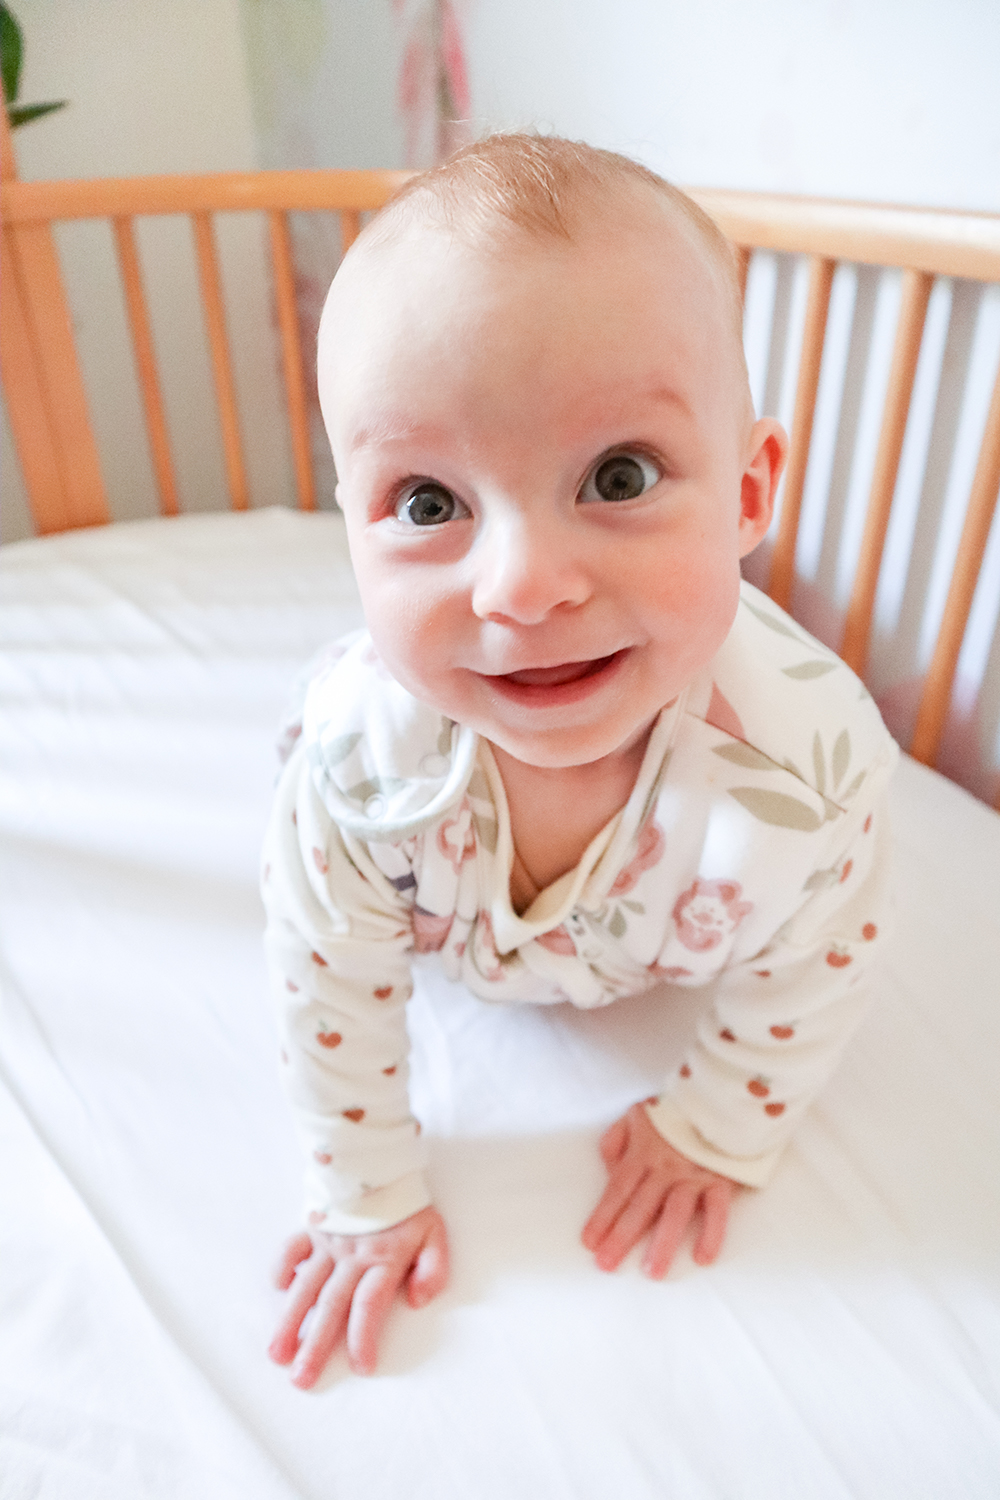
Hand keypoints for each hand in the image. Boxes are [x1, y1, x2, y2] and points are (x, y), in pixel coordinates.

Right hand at [268, 1205, 448, 1384]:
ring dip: (290, 1320)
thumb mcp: (434, 1234)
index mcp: (383, 1259)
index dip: (364, 1336)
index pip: (370, 1304)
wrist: (383, 1163)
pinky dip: (282, 1267)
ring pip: (306, 1286)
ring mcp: (329, 1242)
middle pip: (332, 1304)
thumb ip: (433, 1269)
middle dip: (316, 1344)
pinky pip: (292, 1248)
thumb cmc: (409, 1207)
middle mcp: (352, 1255)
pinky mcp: (314, 1227)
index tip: (362, 1367)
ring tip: (277, 1353)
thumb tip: (418, 1302)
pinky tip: (278, 1290)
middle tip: (301, 1379)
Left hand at [582, 1102, 737, 1277]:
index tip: (589, 1242)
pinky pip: (718, 1211)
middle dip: (622, 1236)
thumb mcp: (636, 1114)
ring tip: (652, 1271)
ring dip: (663, 1243)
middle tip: (607, 1264)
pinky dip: (712, 1233)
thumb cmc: (675, 1111)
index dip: (603, 1216)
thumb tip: (608, 1169)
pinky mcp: (722, 1179)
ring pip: (676, 1212)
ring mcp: (695, 1175)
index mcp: (643, 1151)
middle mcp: (666, 1167)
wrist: (721, 1098)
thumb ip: (616, 1139)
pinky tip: (702, 1258)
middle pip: (641, 1206)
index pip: (618, 1189)